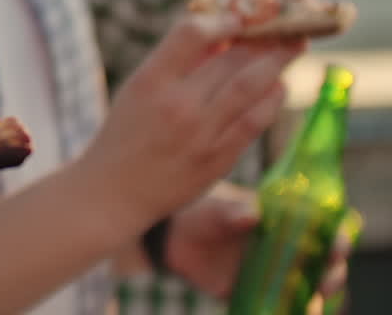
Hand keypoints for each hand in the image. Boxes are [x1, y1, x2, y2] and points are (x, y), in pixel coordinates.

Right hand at [76, 12, 305, 232]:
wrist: (114, 191)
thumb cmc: (124, 133)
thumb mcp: (137, 89)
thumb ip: (175, 62)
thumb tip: (220, 33)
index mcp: (149, 82)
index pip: (192, 34)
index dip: (221, 20)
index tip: (237, 16)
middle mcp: (177, 105)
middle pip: (232, 58)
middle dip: (265, 36)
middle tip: (285, 23)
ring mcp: (200, 134)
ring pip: (252, 86)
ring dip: (279, 62)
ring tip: (293, 46)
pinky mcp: (218, 159)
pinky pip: (256, 121)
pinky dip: (272, 99)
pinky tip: (278, 86)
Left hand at [166, 182, 351, 302]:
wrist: (174, 236)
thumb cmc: (202, 211)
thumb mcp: (216, 208)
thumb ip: (233, 211)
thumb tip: (254, 216)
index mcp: (287, 220)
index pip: (325, 229)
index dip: (337, 239)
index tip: (336, 249)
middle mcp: (289, 248)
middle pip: (326, 265)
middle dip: (332, 275)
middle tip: (324, 285)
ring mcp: (277, 273)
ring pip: (311, 289)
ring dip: (320, 301)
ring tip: (315, 307)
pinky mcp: (260, 294)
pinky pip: (284, 308)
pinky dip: (295, 313)